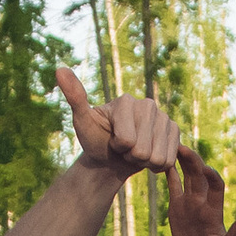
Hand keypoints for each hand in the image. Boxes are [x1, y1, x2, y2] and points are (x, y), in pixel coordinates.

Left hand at [60, 67, 177, 179]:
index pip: (126, 140)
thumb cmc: (95, 139)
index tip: (112, 139)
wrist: (111, 157)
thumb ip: (75, 97)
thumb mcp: (82, 121)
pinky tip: (148, 156)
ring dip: (144, 162)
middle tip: (123, 148)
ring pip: (157, 157)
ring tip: (134, 152)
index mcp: (126, 101)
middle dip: (131, 156)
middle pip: (143, 150)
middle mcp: (148, 105)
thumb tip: (60, 69)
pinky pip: (169, 159)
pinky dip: (157, 165)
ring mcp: (164, 117)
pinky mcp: (175, 131)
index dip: (117, 147)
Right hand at [170, 146, 235, 235]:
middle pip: (199, 176)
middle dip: (193, 161)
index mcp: (214, 210)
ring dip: (182, 162)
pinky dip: (170, 175)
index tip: (205, 168)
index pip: (215, 186)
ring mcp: (189, 204)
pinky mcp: (177, 209)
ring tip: (174, 146)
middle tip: (182, 147)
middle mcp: (202, 203)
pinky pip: (174, 187)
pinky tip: (165, 162)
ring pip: (187, 177)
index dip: (211, 176)